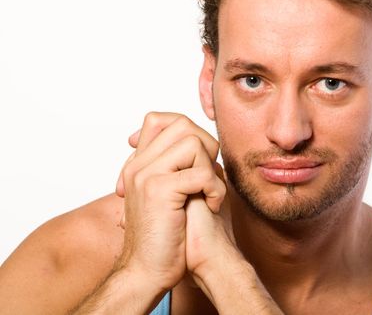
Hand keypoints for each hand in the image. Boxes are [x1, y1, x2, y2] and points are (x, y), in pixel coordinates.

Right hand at [114, 112, 225, 290]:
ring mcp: (145, 175)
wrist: (149, 271)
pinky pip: (200, 172)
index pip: (157, 120)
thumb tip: (208, 150)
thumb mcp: (174, 196)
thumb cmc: (168, 237)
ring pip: (191, 142)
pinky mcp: (159, 190)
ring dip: (209, 167)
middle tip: (209, 175)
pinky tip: (210, 205)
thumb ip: (183, 169)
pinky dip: (214, 188)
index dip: (185, 128)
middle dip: (206, 146)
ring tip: (208, 192)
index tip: (200, 158)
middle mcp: (139, 165)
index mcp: (138, 165)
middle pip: (180, 124)